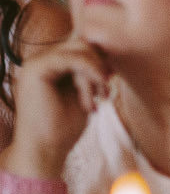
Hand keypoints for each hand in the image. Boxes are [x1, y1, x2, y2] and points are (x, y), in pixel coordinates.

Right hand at [8, 38, 111, 179]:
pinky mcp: (36, 69)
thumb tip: (108, 49)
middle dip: (100, 65)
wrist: (46, 149)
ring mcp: (35, 63)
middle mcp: (40, 60)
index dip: (100, 59)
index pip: (81, 45)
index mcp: (49, 65)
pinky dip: (91, 75)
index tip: (110, 79)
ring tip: (101, 97)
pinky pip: (74, 58)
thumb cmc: (65, 126)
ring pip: (80, 49)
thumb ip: (89, 69)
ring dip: (97, 73)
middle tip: (106, 92)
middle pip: (82, 43)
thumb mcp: (83, 91)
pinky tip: (97, 94)